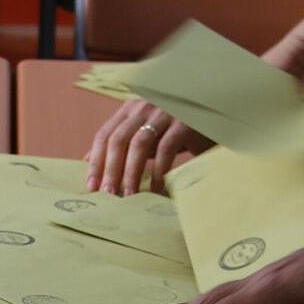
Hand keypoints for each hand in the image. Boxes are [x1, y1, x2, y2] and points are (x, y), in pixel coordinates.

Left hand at [84, 99, 208, 195]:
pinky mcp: (184, 123)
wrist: (215, 111)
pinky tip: (156, 188)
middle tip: (107, 195)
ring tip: (129, 196)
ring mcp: (164, 113)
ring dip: (131, 172)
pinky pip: (165, 149)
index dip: (96, 161)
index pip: (105, 135)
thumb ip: (122, 142)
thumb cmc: (176, 127)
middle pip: (118, 140)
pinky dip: (158, 170)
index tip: (91, 186)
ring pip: (139, 144)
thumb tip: (88, 160)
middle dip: (110, 170)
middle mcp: (144, 107)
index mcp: (130, 109)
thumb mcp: (147, 131)